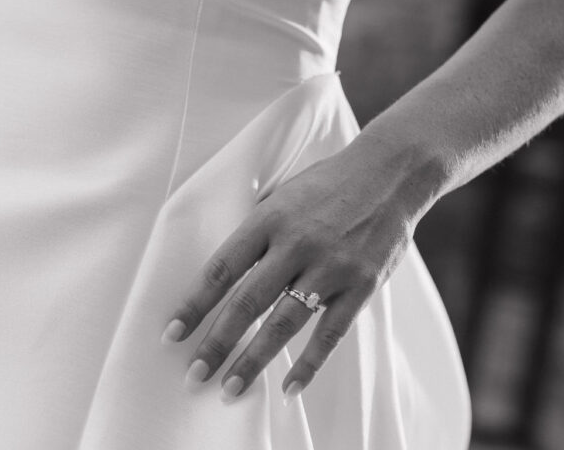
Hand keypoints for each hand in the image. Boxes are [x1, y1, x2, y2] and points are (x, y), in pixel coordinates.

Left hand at [161, 135, 424, 403]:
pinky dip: (309, 364)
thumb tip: (225, 268)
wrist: (389, 174)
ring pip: (283, 323)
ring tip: (230, 389)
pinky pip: (330, 332)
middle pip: (247, 302)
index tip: (173, 333)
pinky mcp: (361, 285)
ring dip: (254, 360)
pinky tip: (289, 387)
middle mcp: (296, 243)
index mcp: (270, 217)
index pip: (222, 268)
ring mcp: (330, 266)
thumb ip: (258, 229)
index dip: (195, 303)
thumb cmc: (327, 182)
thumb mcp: (283, 193)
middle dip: (218, 342)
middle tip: (195, 374)